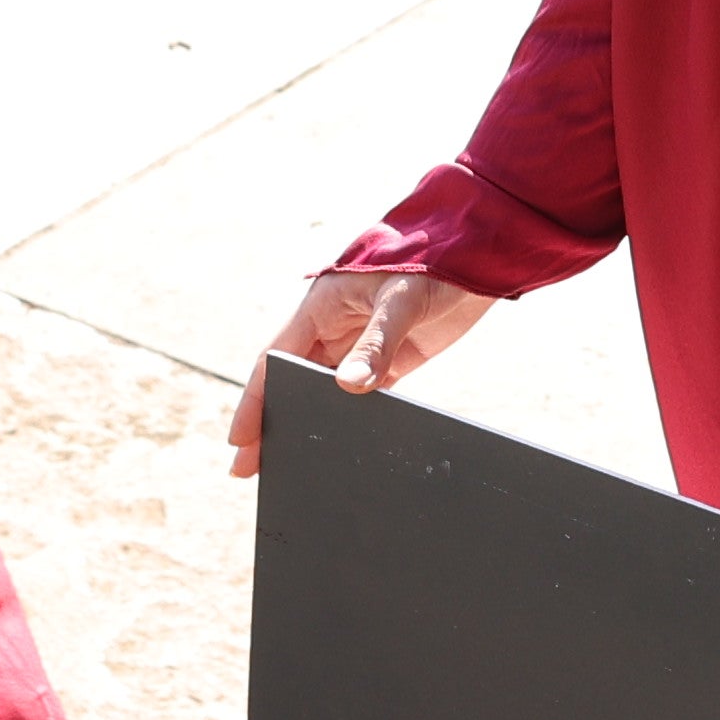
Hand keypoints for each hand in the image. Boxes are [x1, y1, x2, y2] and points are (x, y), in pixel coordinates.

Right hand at [230, 263, 498, 472]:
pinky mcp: (393, 357)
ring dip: (311, 422)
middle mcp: (334, 327)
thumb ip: (376, 342)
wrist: (480, 251)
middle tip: (250, 467)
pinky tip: (344, 444)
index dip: (255, 400)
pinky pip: (364, 393)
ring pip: (325, 391)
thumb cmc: (433, 259)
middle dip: (274, 422)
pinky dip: (351, 418)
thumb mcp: (402, 300)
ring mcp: (362, 343)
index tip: (239, 438)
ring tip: (294, 463)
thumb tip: (350, 386)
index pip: (275, 360)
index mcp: (320, 306)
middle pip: (293, 383)